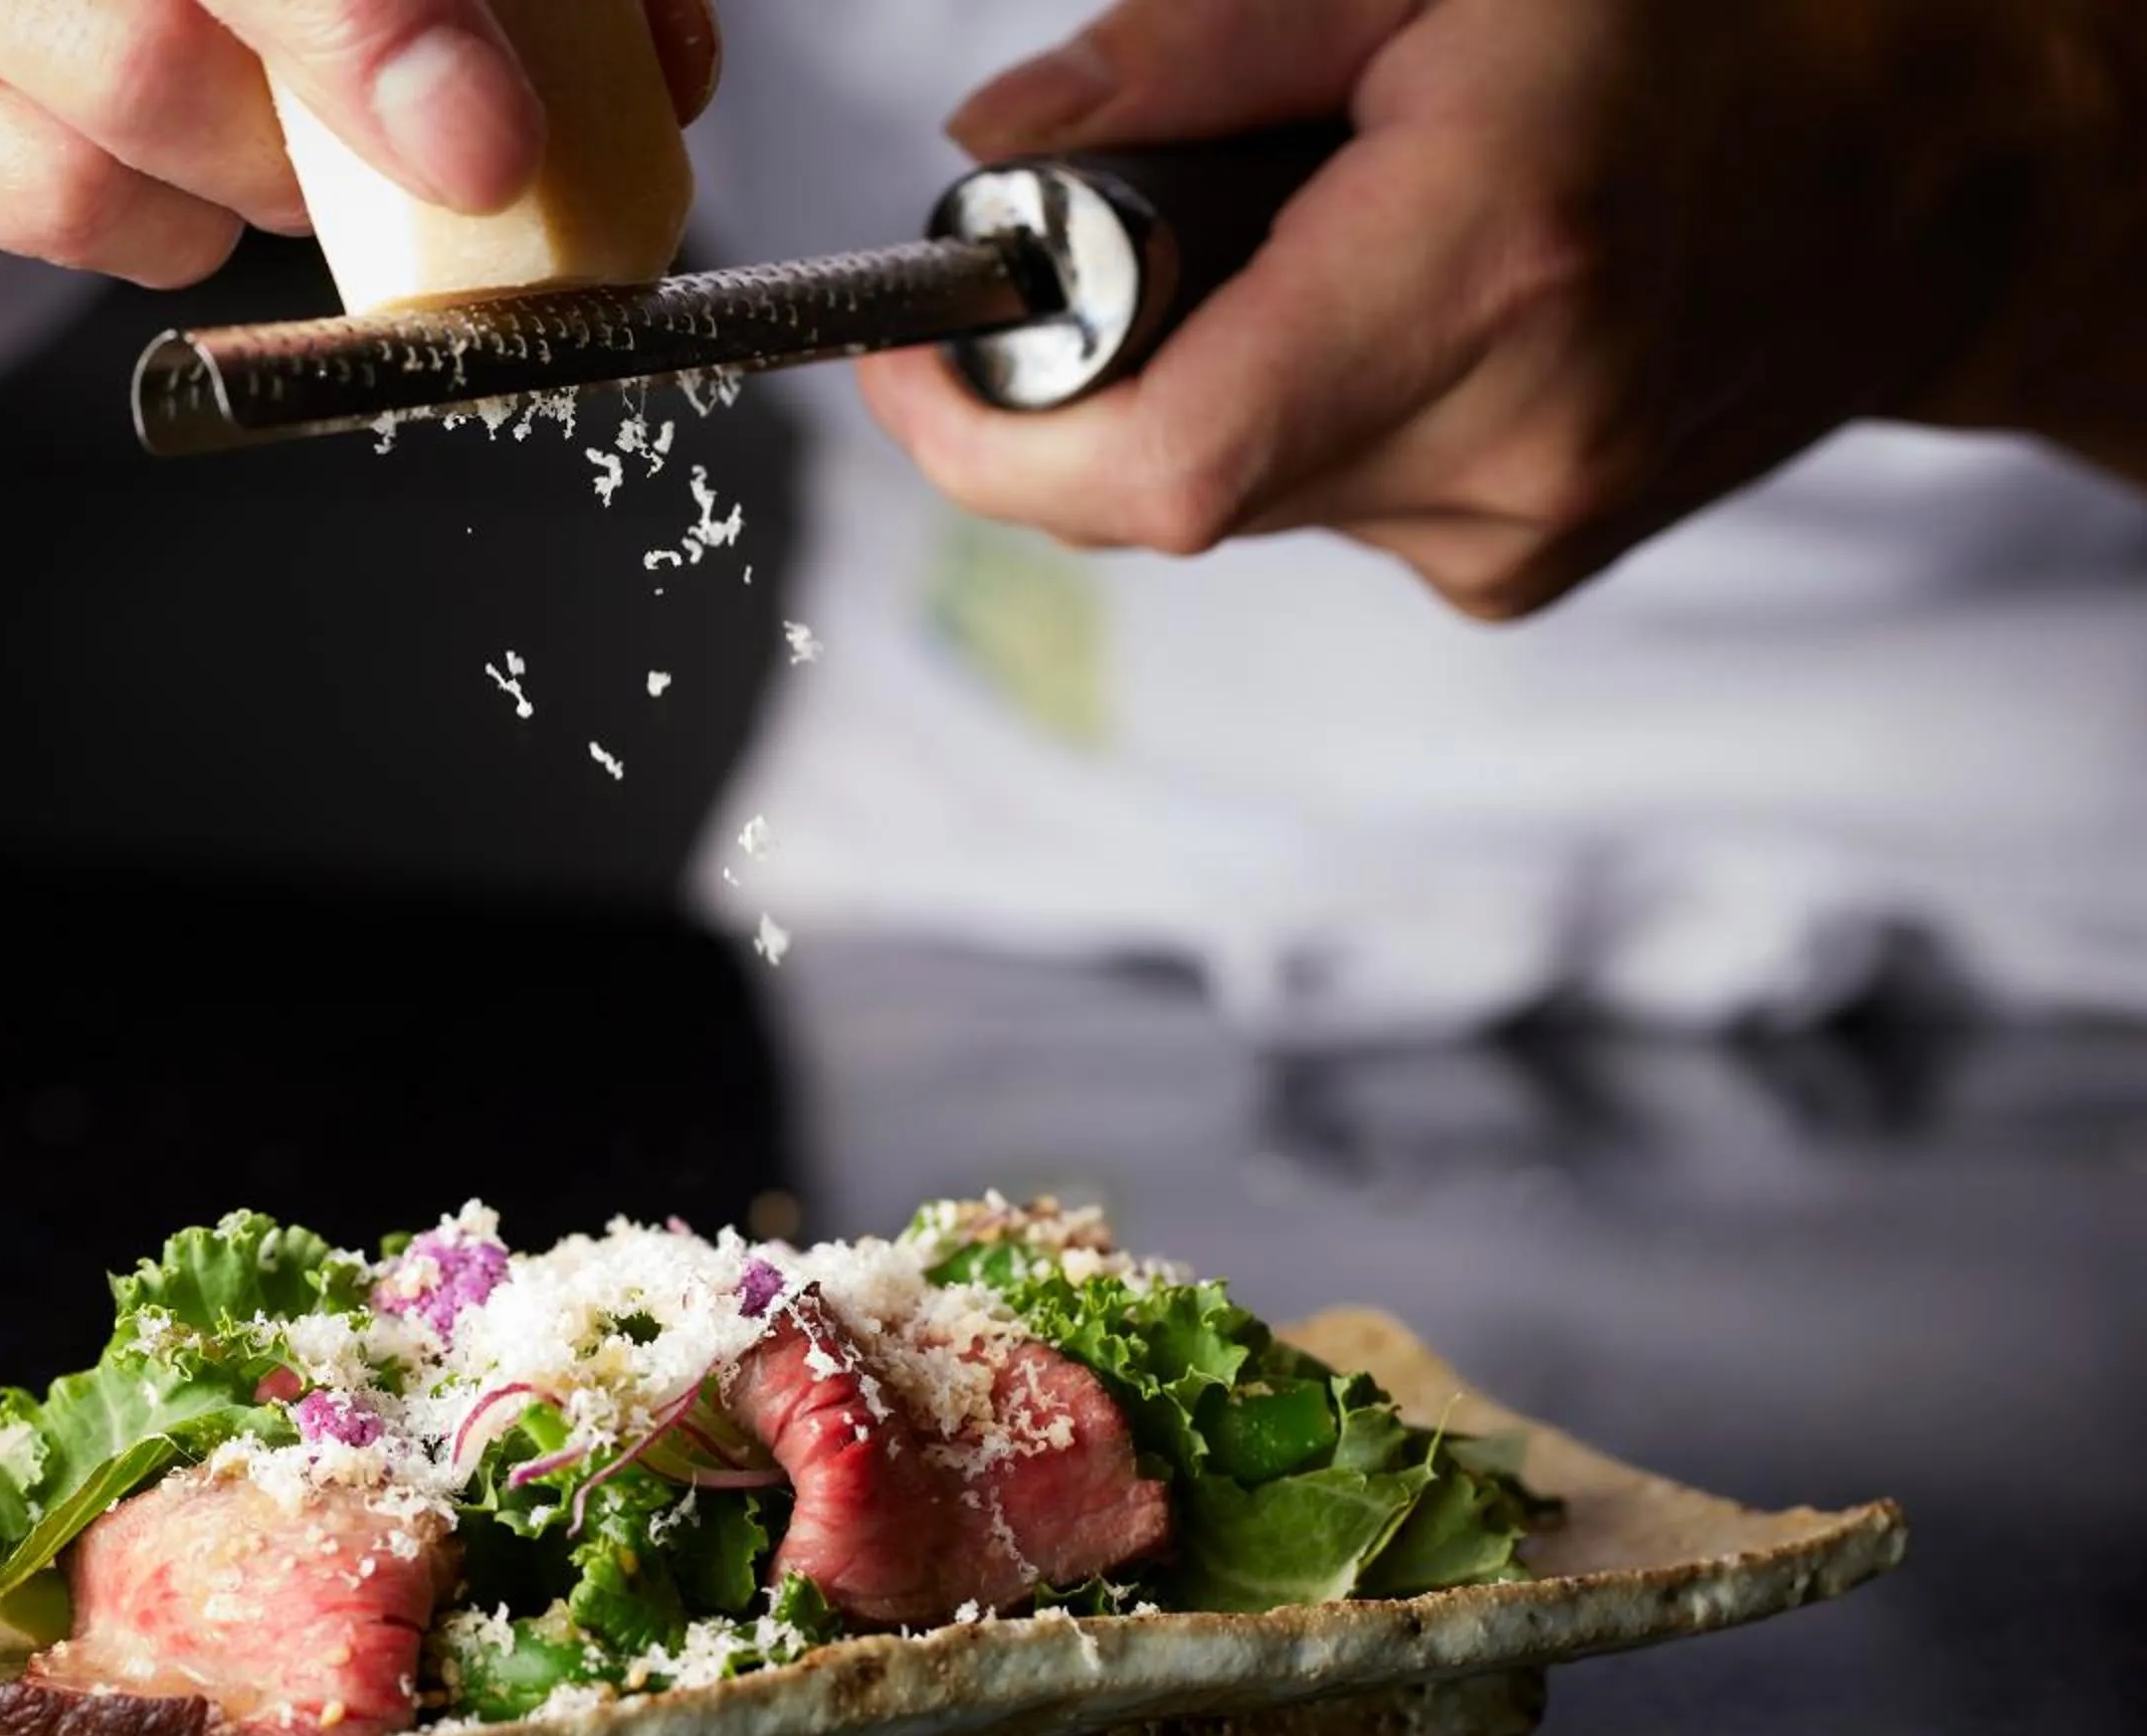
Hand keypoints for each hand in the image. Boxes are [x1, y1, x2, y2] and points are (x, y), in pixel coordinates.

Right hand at [0, 0, 718, 318]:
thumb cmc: (65, 1)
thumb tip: (669, 53)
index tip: (547, 73)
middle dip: (368, 37)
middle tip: (482, 147)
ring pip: (136, 74)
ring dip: (260, 164)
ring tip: (271, 170)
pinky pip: (50, 187)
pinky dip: (156, 230)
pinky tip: (158, 204)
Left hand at [859, 0, 2146, 619]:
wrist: (1942, 161)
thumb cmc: (1722, 23)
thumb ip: (1192, 54)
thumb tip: (994, 157)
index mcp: (1484, 272)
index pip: (1156, 465)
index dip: (983, 441)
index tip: (903, 366)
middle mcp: (1506, 442)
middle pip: (1168, 484)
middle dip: (1094, 373)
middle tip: (1131, 241)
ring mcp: (1521, 532)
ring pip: (1243, 493)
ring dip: (1221, 374)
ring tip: (1337, 238)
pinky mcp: (1522, 570)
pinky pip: (1329, 502)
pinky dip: (1312, 407)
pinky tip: (1410, 306)